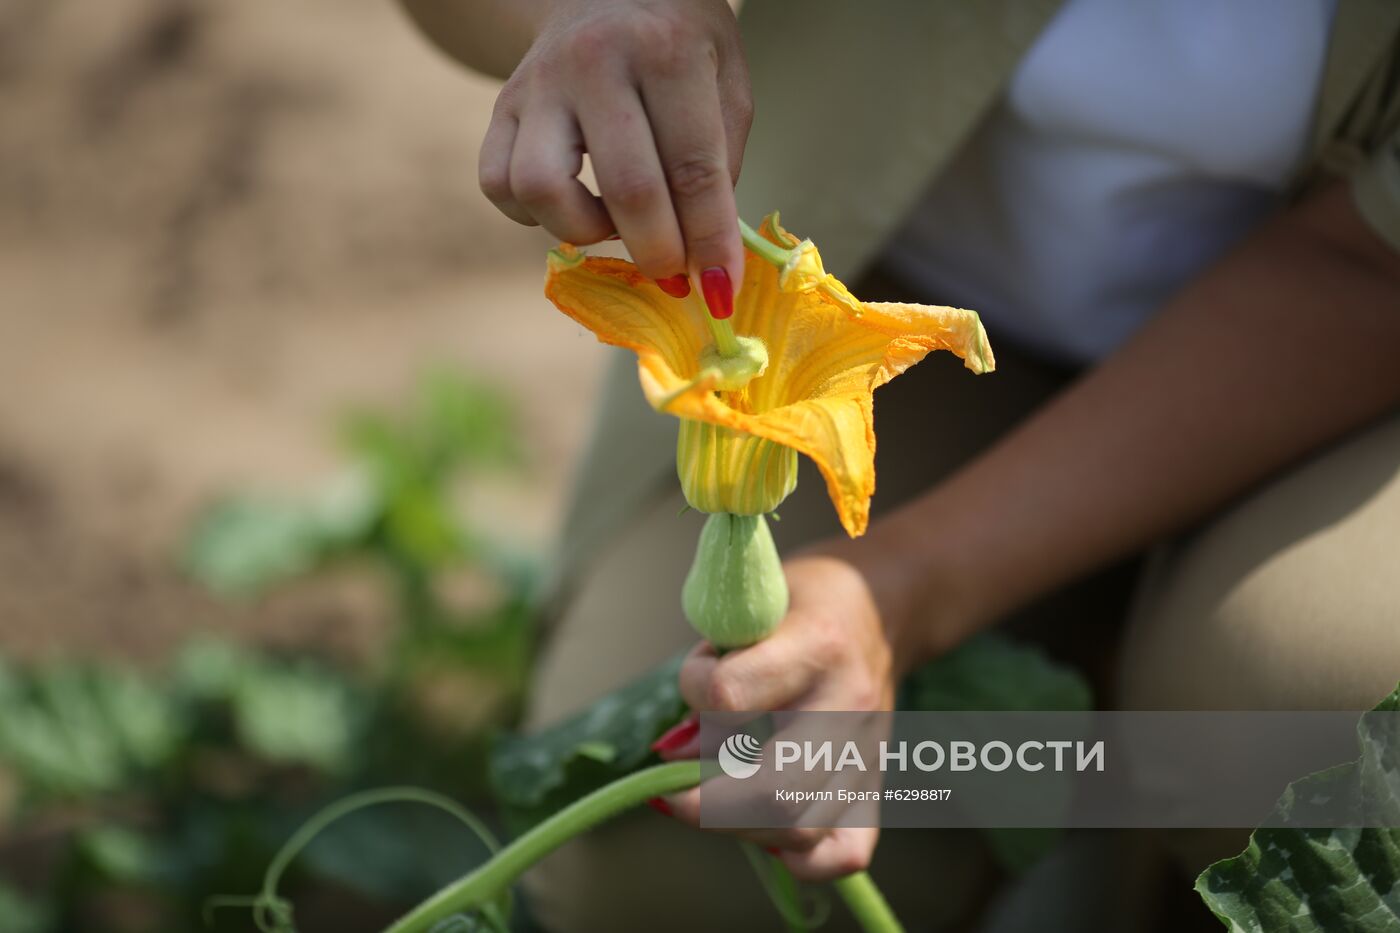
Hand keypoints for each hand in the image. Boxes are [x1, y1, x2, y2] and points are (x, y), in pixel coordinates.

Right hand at [479, 0, 751, 295]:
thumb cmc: (678, 40)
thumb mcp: (726, 81)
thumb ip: (721, 162)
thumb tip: (706, 255)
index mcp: (665, 50)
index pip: (694, 169)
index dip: (710, 241)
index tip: (721, 290)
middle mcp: (595, 61)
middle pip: (628, 189)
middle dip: (659, 253)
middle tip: (675, 274)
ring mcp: (539, 84)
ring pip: (542, 190)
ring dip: (586, 230)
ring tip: (615, 222)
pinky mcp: (502, 106)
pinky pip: (500, 185)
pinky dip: (535, 216)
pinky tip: (574, 204)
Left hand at [658, 554, 900, 880]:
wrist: (883, 608)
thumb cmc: (802, 603)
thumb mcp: (751, 603)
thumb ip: (712, 666)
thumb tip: (674, 752)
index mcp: (816, 646)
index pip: (729, 696)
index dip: (694, 688)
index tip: (698, 674)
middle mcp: (848, 706)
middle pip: (773, 791)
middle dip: (705, 801)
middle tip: (674, 786)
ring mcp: (867, 755)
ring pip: (800, 831)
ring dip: (738, 827)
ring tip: (716, 796)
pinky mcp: (876, 787)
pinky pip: (842, 854)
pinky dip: (795, 855)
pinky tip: (763, 824)